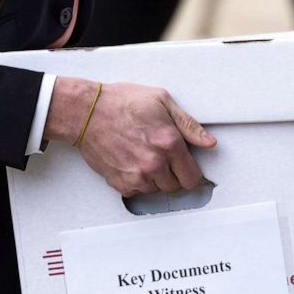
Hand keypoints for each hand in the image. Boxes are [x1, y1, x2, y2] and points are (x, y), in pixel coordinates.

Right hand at [43, 78, 215, 196]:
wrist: (85, 112)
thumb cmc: (119, 103)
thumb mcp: (161, 101)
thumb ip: (189, 125)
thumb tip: (208, 142)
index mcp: (169, 143)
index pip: (193, 177)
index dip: (191, 173)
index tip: (186, 168)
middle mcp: (154, 163)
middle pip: (175, 187)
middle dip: (173, 175)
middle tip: (162, 158)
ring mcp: (136, 175)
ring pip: (156, 190)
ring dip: (154, 179)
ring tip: (143, 157)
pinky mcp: (120, 183)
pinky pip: (137, 192)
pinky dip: (136, 182)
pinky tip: (131, 162)